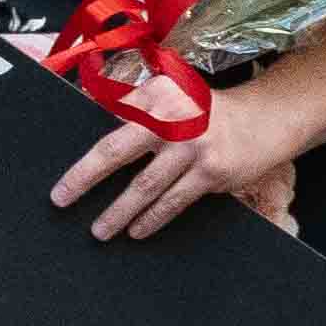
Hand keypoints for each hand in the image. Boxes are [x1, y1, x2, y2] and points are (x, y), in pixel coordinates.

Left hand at [50, 85, 307, 242]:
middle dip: (84, 178)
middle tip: (61, 199)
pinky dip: (153, 218)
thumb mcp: (172, 96)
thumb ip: (135, 109)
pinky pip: (174, 200)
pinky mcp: (212, 171)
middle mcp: (171, 117)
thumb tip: (94, 128)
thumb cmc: (207, 112)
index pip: (108, 127)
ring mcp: (192, 146)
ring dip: (119, 211)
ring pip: (145, 186)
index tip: (62, 178)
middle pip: (115, 151)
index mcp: (154, 95)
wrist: (264, 119)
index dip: (84, 152)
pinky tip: (137, 230)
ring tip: (100, 230)